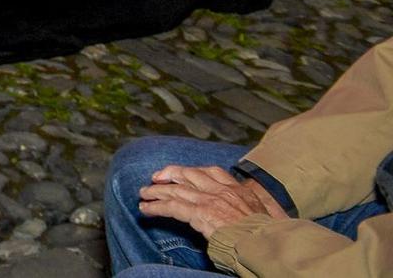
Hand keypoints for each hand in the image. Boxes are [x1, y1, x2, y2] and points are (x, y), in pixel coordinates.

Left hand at [137, 164, 288, 237]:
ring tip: (144, 194)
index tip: (184, 173)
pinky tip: (146, 209)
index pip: (213, 173)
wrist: (268, 243)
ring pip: (176, 190)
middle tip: (156, 177)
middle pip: (189, 175)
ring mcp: (209, 200)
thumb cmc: (272, 235)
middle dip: (170, 174)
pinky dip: (156, 207)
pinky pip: (172, 207)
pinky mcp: (199, 213)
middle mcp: (222, 190)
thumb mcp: (271, 216)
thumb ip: (258, 209)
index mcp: (239, 190)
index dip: (194, 171)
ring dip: (156, 191)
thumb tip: (259, 212)